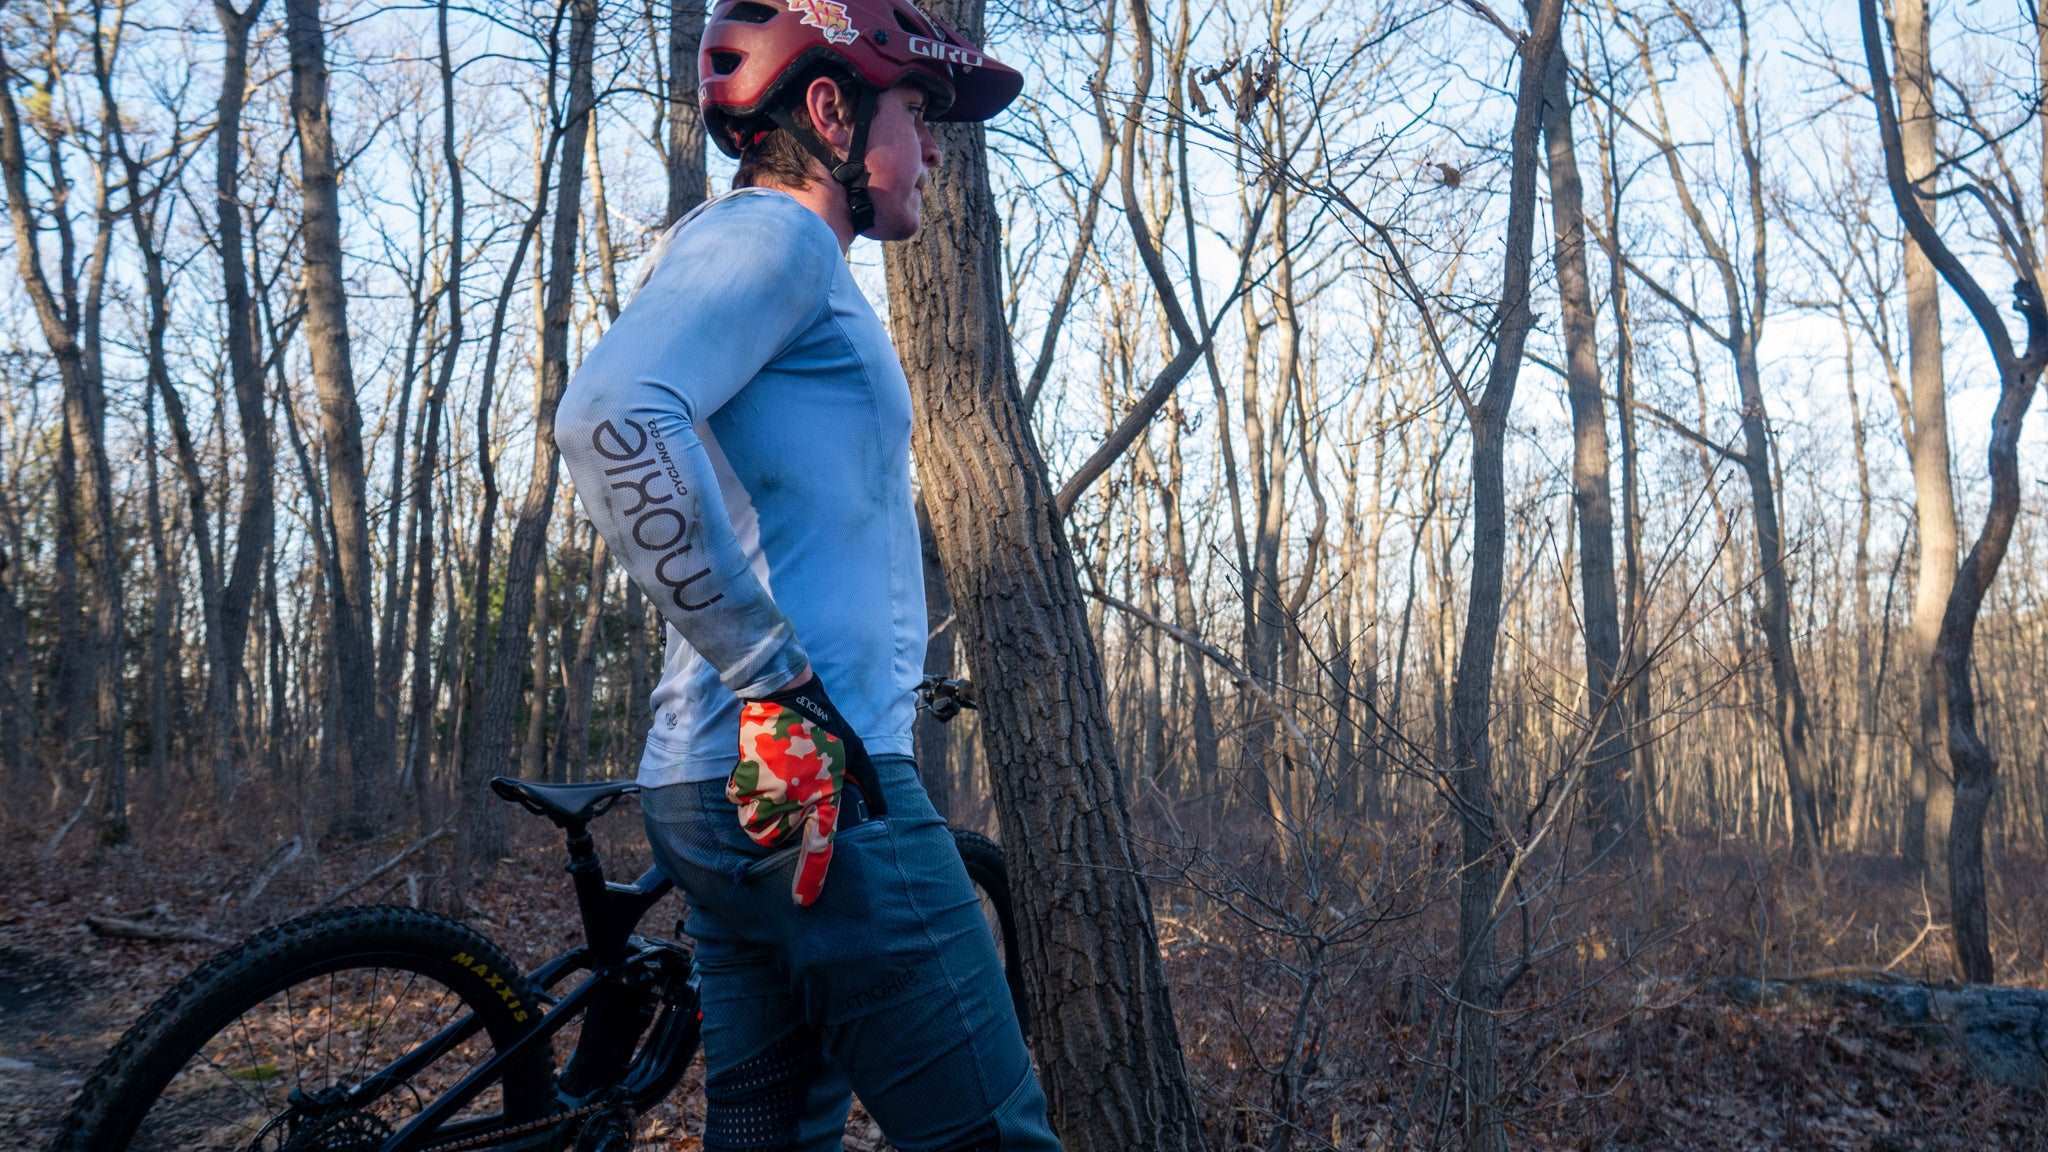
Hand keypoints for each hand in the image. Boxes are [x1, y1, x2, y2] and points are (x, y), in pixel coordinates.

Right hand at [728, 673, 884, 905]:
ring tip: (774, 791)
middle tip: (790, 806)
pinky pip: (738, 800)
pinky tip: (759, 776)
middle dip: (778, 832)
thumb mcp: (857, 755)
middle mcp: (794, 799)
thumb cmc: (826, 725)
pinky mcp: (746, 776)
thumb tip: (883, 814)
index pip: (819, 847)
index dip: (811, 878)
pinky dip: (743, 794)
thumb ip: (872, 787)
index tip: (803, 901)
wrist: (784, 695)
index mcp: (824, 795)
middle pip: (775, 840)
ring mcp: (767, 789)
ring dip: (759, 816)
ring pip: (753, 824)